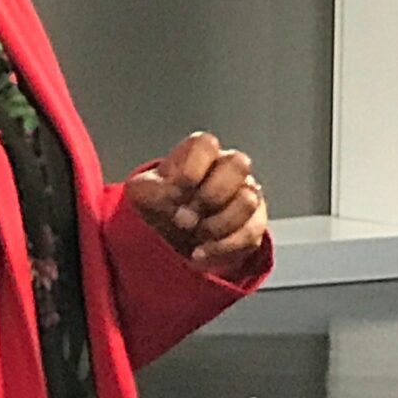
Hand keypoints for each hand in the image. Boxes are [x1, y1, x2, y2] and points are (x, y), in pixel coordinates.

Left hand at [124, 132, 270, 271]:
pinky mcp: (254, 224)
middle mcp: (229, 168)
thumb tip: (177, 203)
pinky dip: (222, 249)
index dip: (193, 166)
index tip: (178, 189)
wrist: (172, 232)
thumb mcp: (143, 193)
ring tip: (195, 235)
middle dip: (209, 196)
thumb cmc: (161, 203)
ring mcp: (246, 193)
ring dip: (217, 224)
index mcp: (200, 153)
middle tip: (186, 218)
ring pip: (248, 200)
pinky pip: (250, 234)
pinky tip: (200, 253)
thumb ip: (154, 190)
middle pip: (239, 164)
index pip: (206, 143)